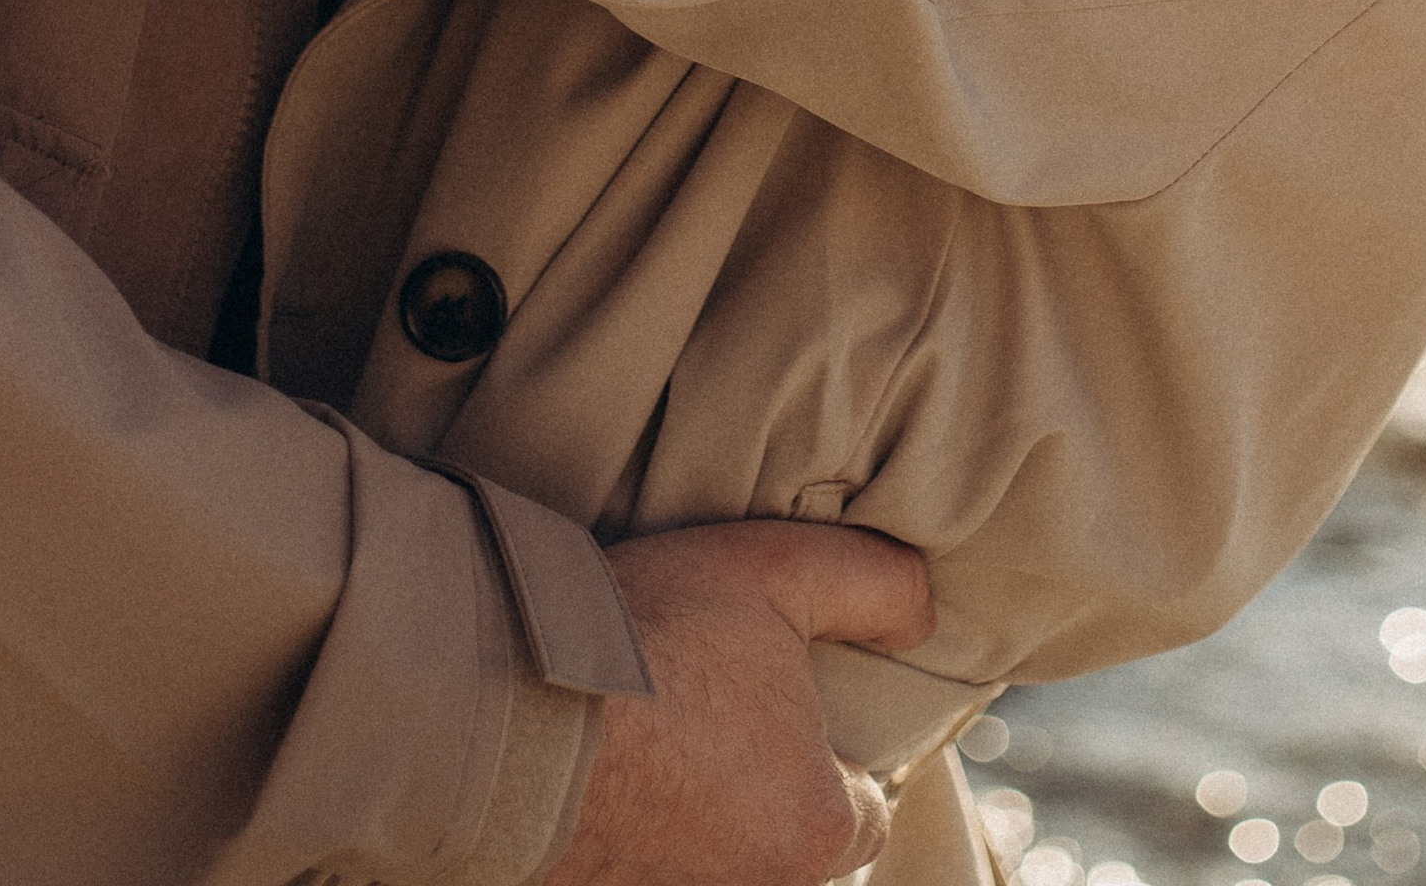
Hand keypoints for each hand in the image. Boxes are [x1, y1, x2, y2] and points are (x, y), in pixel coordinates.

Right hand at [548, 520, 935, 885]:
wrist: (502, 705)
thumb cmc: (649, 640)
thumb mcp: (777, 570)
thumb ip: (872, 585)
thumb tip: (923, 613)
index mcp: (814, 825)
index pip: (864, 809)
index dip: (832, 753)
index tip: (781, 705)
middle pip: (784, 840)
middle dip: (757, 787)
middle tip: (706, 714)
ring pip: (713, 862)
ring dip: (692, 816)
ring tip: (648, 741)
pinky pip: (643, 869)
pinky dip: (632, 834)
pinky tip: (601, 777)